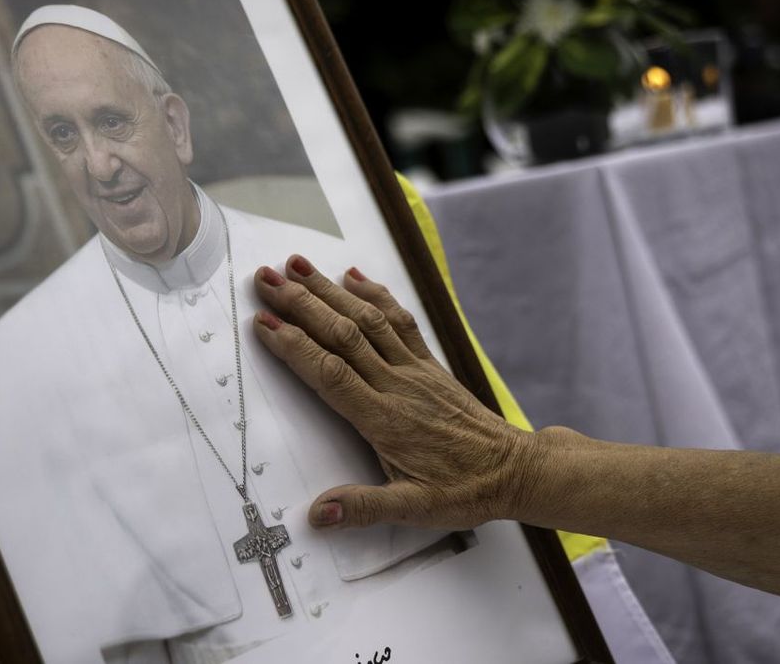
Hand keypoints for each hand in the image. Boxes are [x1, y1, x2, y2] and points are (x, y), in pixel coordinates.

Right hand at [252, 254, 538, 530]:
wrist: (515, 470)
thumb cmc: (465, 490)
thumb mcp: (415, 510)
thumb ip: (364, 508)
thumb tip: (318, 513)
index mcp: (385, 420)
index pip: (330, 373)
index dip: (295, 346)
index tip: (264, 323)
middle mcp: (397, 385)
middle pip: (342, 334)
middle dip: (302, 304)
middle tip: (266, 279)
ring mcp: (414, 370)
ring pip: (367, 319)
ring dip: (330, 290)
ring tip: (298, 266)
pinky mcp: (428, 364)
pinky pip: (398, 320)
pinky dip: (375, 293)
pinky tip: (354, 276)